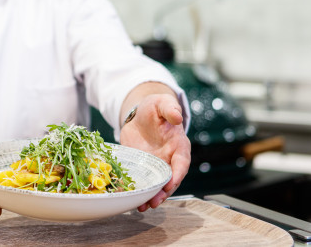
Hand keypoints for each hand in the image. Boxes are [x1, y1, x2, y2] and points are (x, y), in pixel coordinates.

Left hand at [119, 93, 190, 211]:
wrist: (139, 114)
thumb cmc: (155, 108)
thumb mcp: (161, 103)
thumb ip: (170, 108)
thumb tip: (178, 116)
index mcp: (178, 146)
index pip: (181, 163)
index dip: (177, 175)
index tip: (170, 185)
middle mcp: (168, 159)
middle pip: (169, 180)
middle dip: (163, 193)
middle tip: (154, 202)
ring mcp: (155, 166)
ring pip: (156, 185)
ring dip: (150, 197)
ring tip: (141, 207)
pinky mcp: (141, 168)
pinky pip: (141, 182)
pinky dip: (137, 191)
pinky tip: (128, 198)